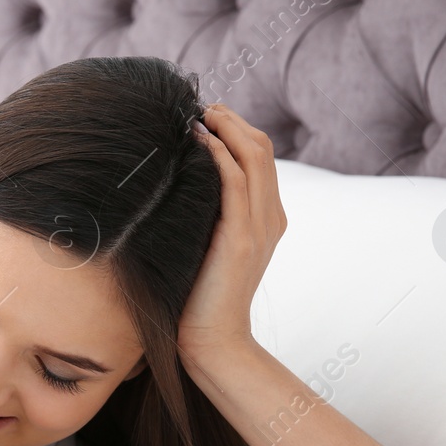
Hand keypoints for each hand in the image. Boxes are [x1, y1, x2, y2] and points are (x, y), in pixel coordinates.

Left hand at [179, 103, 288, 356]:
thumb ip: (207, 215)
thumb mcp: (207, 246)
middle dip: (231, 119)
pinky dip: (219, 154)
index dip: (235, 128)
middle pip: (260, 147)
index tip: (204, 115)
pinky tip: (196, 142)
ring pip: (253, 156)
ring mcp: (260, 226)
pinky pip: (235, 182)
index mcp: (267, 216)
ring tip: (198, 114)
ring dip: (226, 127)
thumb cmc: (198, 297)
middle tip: (199, 106)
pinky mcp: (242, 238)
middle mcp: (270, 216)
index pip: (259, 155)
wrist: (212, 340)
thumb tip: (175, 182)